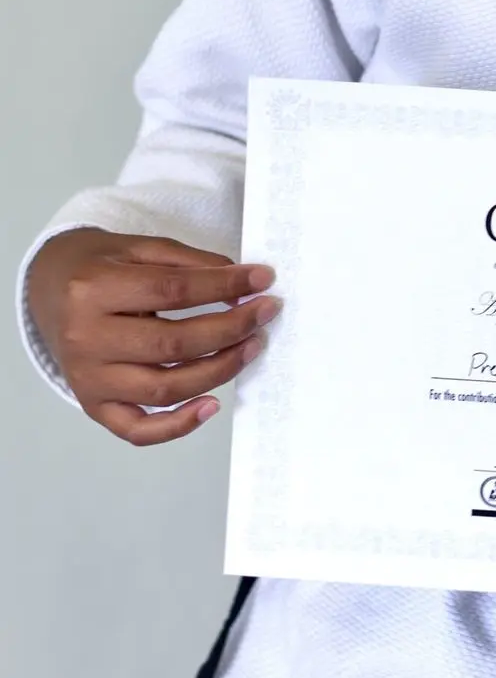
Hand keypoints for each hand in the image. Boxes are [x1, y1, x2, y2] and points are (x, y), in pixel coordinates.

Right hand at [26, 227, 278, 446]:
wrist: (47, 289)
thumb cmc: (98, 266)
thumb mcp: (138, 248)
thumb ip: (188, 262)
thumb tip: (242, 281)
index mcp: (94, 289)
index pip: (172, 291)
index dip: (224, 287)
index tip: (263, 279)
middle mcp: (86, 339)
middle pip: (172, 345)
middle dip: (230, 330)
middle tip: (266, 313)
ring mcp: (88, 379)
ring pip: (163, 389)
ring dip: (218, 371)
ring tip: (252, 347)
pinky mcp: (92, 405)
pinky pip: (137, 430)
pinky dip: (178, 426)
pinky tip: (212, 405)